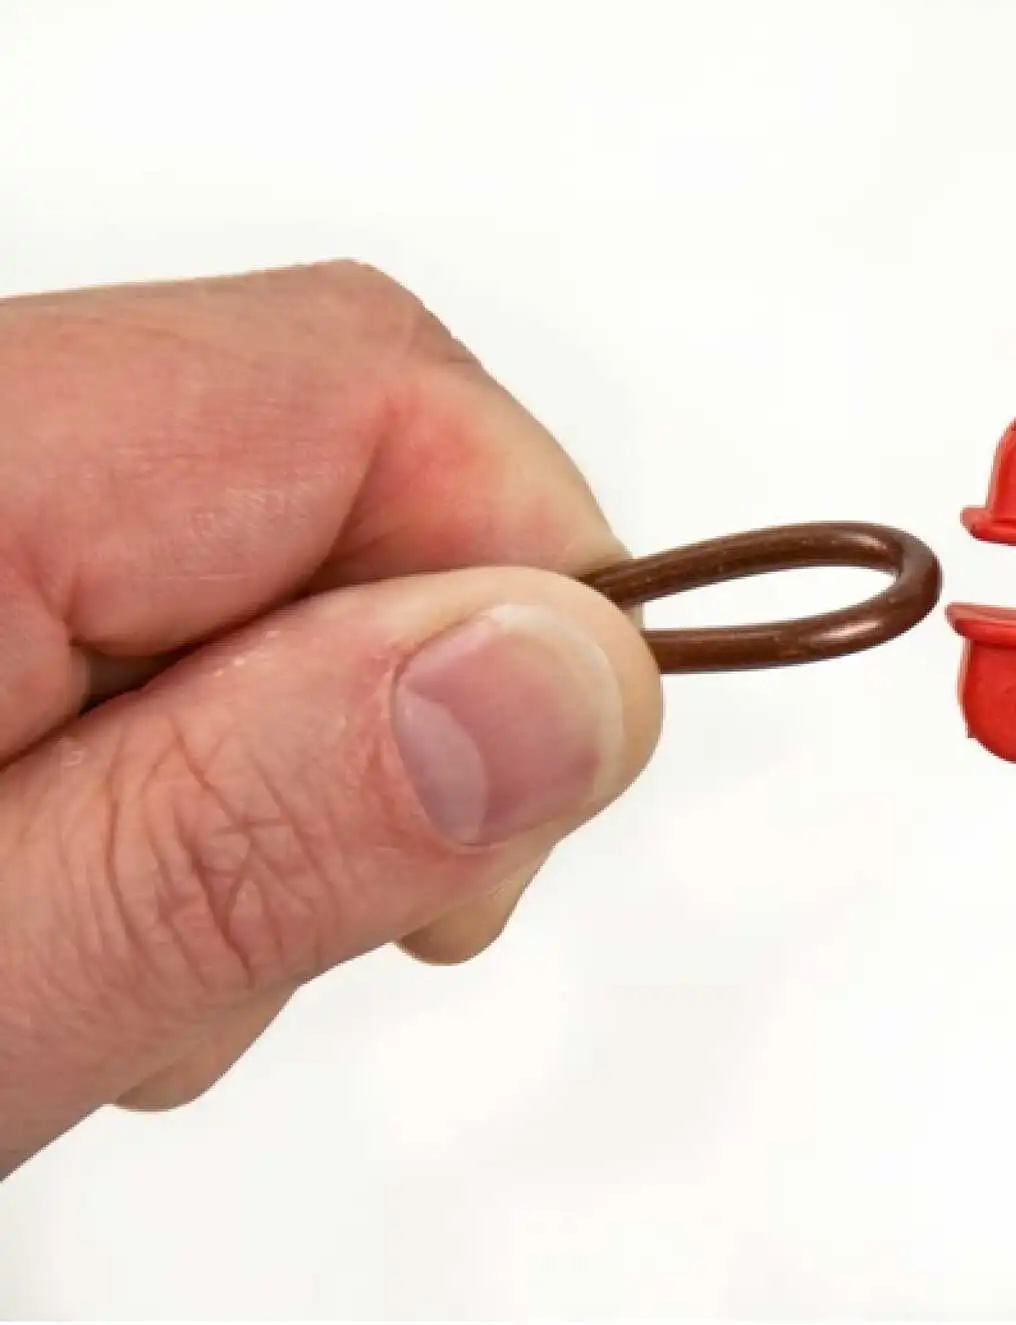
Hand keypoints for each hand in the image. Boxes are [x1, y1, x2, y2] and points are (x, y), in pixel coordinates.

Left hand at [0, 263, 660, 1169]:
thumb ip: (260, 822)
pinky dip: (208, 746)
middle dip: (423, 686)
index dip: (532, 581)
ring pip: (260, 530)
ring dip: (308, 743)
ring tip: (177, 955)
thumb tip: (570, 677)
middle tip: (372, 909)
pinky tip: (117, 888)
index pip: (374, 387)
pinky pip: (159, 589)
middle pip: (334, 441)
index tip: (530, 804)